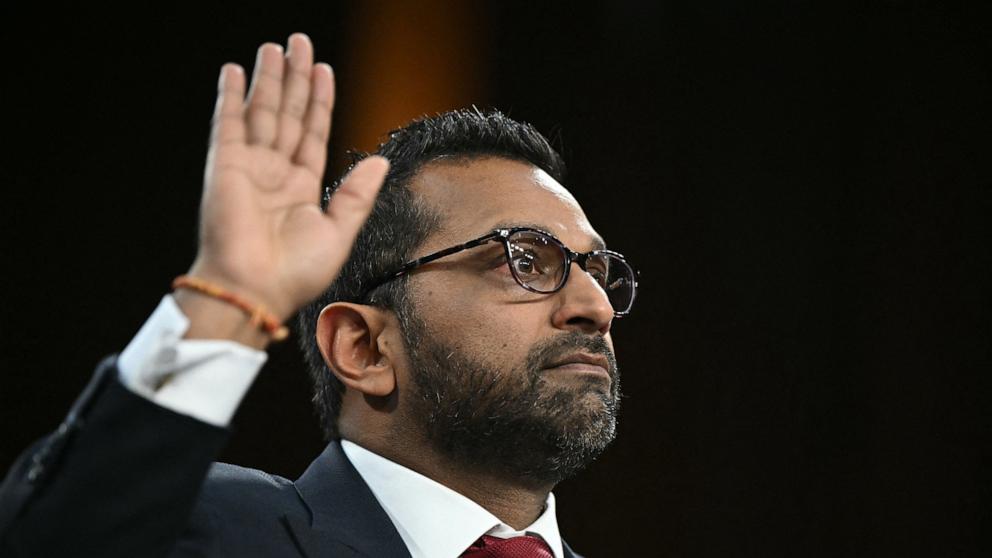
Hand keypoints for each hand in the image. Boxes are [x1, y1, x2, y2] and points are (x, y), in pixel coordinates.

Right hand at [182, 33, 387, 336]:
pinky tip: (237, 71)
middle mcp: (275, 173)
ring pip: (263, 112)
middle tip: (300, 42)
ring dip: (269, 78)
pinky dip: (232, 96)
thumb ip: (357, 194)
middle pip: (288, 114)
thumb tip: (380, 161)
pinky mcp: (224, 166)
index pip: (312, 133)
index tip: (323, 70)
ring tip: (277, 46)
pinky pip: (229, 123)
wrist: (256, 290)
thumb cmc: (296, 272)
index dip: (318, 101)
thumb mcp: (340, 232)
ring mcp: (249, 167)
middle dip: (295, 78)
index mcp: (301, 188)